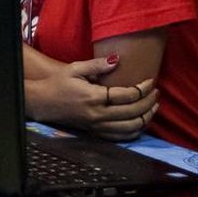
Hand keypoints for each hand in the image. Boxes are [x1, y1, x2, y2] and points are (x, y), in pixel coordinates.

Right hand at [25, 56, 158, 140]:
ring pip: (131, 127)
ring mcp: (97, 126)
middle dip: (149, 102)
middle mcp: (98, 114)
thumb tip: (117, 59)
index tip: (150, 81)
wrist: (42, 102)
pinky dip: (136, 130)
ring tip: (153, 106)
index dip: (143, 88)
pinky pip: (122, 137)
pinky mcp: (96, 133)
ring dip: (147, 117)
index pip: (128, 95)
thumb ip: (96, 65)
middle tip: (156, 92)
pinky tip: (141, 121)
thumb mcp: (74, 68)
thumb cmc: (57, 83)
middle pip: (134, 112)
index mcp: (94, 97)